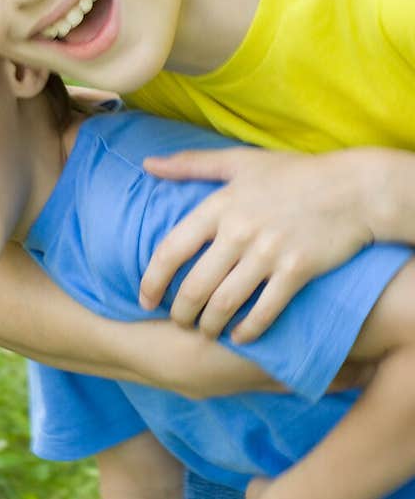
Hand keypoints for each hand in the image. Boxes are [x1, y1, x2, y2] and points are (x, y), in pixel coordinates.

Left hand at [138, 147, 374, 341]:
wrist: (354, 188)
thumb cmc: (295, 173)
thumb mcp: (240, 161)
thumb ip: (191, 164)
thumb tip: (147, 165)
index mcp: (220, 205)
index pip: (171, 250)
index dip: (152, 280)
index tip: (145, 299)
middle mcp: (239, 231)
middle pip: (194, 285)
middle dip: (181, 313)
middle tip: (178, 323)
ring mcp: (268, 253)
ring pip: (225, 303)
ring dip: (209, 325)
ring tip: (206, 332)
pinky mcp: (297, 272)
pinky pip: (264, 311)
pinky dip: (248, 331)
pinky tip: (240, 337)